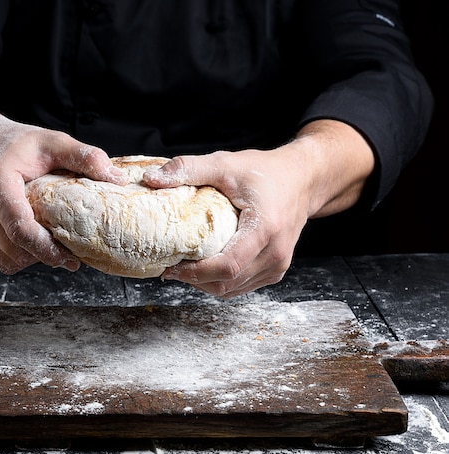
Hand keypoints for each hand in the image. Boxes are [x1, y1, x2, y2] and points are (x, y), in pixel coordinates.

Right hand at [0, 86, 128, 273]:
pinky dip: (18, 259)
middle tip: (71, 254)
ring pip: (7, 260)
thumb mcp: (51, 141)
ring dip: (32, 259)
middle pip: (15, 250)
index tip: (70, 258)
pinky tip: (33, 244)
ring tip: (52, 245)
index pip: (20, 228)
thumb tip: (117, 178)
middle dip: (45, 257)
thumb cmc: (15, 145)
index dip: (46, 249)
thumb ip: (82, 156)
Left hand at [143, 120, 373, 296]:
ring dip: (205, 283)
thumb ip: (188, 169)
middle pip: (227, 283)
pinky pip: (242, 286)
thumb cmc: (265, 171)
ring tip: (183, 267)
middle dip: (194, 280)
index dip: (195, 272)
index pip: (227, 266)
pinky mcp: (275, 270)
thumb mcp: (225, 164)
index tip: (170, 266)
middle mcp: (275, 254)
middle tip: (169, 267)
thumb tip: (151, 178)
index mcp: (264, 230)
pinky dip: (220, 282)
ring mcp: (277, 265)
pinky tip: (204, 267)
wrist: (302, 179)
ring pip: (233, 290)